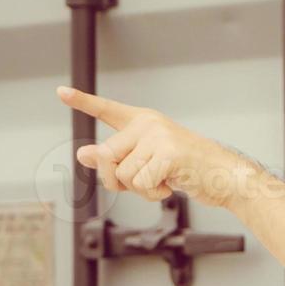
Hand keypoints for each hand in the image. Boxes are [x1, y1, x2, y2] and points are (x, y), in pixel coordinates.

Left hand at [56, 86, 260, 207]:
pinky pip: (140, 183)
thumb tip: (83, 153)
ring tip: (165, 180)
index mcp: (142, 122)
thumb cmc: (186, 170)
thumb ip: (115, 160)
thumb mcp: (146, 165)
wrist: (224, 176)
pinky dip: (154, 193)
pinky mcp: (167, 153)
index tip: (60, 92)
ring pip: (122, 175)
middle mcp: (148, 123)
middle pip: (106, 157)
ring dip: (141, 189)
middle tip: (146, 181)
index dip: (82, 101)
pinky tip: (171, 185)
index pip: (107, 110)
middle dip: (118, 180)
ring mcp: (158, 136)